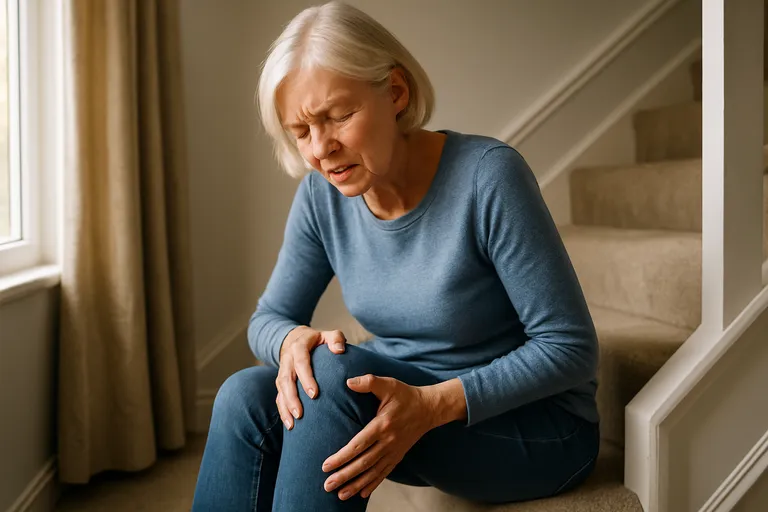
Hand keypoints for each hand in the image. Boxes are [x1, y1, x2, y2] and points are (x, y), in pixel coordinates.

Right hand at [275, 327, 346, 429]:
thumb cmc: (318, 340)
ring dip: (285, 407)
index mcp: (298, 347)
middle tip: (300, 414)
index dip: (306, 378)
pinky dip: (282, 411)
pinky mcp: (280, 382)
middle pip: (286, 379)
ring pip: (280, 390)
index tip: (314, 394)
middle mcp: (287, 359)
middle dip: (292, 398)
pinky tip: (290, 424)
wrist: (296, 338)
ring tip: (293, 423)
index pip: (300, 362)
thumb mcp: (328, 334)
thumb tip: (339, 350)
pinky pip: (278, 396)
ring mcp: (282, 371)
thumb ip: (336, 338)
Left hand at [321, 375, 437, 500]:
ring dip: (356, 484)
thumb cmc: (405, 395)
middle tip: (327, 485)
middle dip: (344, 475)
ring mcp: (394, 451)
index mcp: (383, 425)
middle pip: (363, 463)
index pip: (359, 445)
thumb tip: (348, 382)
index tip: (326, 465)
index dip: (342, 457)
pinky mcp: (398, 455)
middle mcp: (388, 441)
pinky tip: (361, 494)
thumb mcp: (389, 384)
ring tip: (340, 495)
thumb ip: (369, 382)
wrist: (429, 408)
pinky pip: (384, 473)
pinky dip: (372, 484)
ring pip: (373, 472)